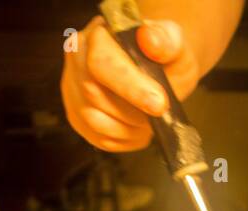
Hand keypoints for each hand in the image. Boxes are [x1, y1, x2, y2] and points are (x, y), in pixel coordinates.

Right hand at [61, 16, 200, 151]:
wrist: (157, 68)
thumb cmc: (164, 55)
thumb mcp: (175, 43)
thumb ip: (167, 40)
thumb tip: (150, 40)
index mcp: (98, 35)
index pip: (102, 63)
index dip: (130, 87)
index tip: (159, 104)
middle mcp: (78, 59)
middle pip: (94, 95)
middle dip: (134, 111)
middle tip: (160, 112)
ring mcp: (72, 89)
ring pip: (95, 121)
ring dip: (130, 128)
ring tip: (150, 120)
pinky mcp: (77, 117)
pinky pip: (99, 138)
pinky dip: (125, 139)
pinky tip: (138, 128)